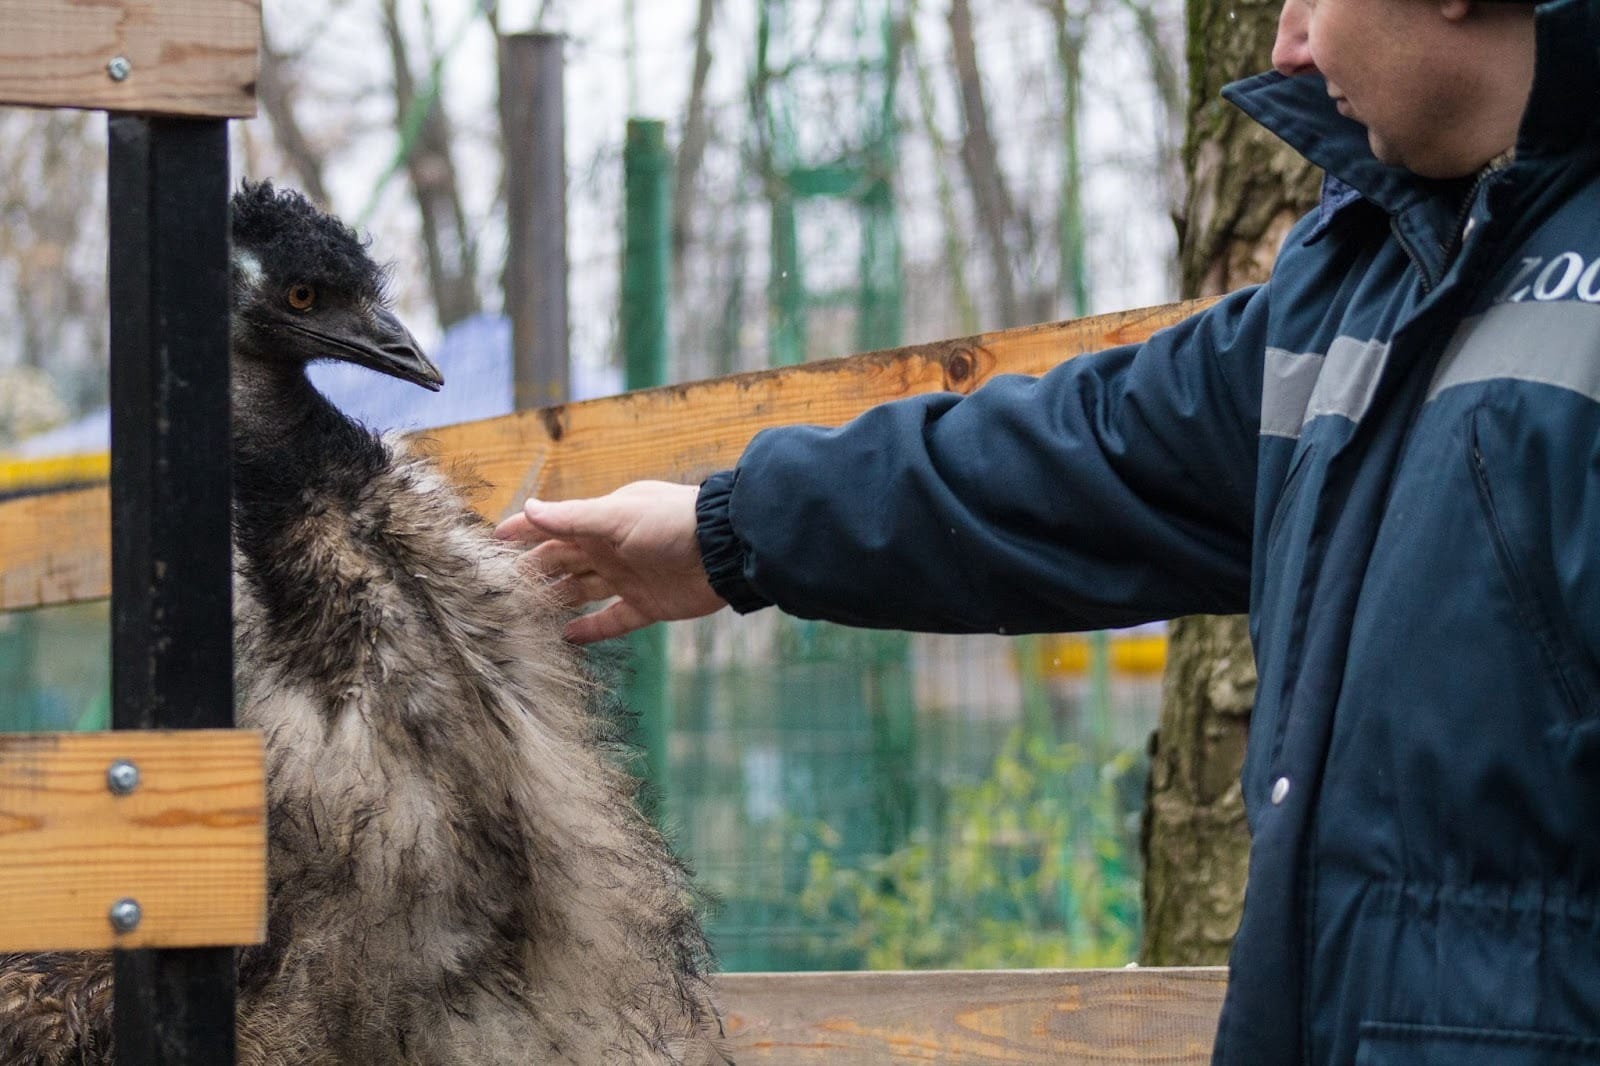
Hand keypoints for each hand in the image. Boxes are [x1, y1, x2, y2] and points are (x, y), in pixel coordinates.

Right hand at [493, 480, 727, 643]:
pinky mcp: (646, 606)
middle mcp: (610, 549)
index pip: (552, 526)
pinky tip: (566, 637)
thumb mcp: (618, 516)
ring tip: (521, 616)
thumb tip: (529, 507)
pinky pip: (612, 620)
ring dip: (555, 600)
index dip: (524, 532)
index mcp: (601, 522)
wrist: (726, 550)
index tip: (490, 543)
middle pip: (561, 561)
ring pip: (581, 591)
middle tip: (496, 590)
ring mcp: (627, 578)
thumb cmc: (672, 522)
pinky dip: (590, 629)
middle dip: (531, 572)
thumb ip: (572, 518)